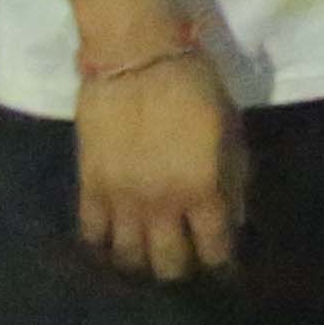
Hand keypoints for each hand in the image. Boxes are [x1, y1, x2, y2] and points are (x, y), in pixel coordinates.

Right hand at [72, 50, 246, 280]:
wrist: (135, 55)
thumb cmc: (193, 84)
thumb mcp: (229, 127)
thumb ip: (234, 177)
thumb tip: (233, 219)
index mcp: (203, 188)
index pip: (215, 249)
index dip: (222, 265)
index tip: (224, 267)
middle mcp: (162, 204)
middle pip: (169, 265)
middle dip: (181, 269)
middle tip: (184, 258)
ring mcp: (122, 199)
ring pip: (129, 258)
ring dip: (141, 262)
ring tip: (147, 255)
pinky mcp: (89, 187)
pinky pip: (92, 234)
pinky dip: (103, 245)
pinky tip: (112, 242)